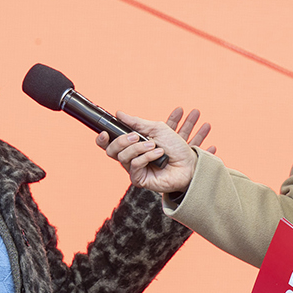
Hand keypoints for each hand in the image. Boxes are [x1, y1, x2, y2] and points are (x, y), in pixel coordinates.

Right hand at [97, 107, 214, 194]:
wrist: (190, 162)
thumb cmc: (176, 147)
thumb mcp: (157, 128)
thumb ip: (136, 122)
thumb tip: (119, 114)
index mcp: (131, 145)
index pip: (109, 144)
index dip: (102, 139)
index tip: (105, 132)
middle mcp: (130, 157)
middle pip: (111, 150)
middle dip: (122, 140)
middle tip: (136, 136)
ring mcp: (134, 169)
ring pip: (123, 157)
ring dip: (139, 148)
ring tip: (155, 145)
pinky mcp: (140, 179)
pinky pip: (134, 165)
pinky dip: (146, 157)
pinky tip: (159, 154)